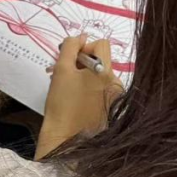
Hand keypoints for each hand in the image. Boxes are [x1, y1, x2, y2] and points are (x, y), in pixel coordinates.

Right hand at [36, 34, 123, 159]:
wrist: (64, 140)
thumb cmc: (61, 104)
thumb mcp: (61, 71)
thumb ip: (70, 48)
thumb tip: (81, 36)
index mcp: (105, 73)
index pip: (102, 44)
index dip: (84, 46)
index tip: (71, 59)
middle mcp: (116, 84)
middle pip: (101, 59)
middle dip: (82, 62)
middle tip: (65, 73)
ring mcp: (115, 98)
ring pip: (100, 75)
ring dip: (84, 75)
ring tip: (68, 88)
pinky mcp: (111, 109)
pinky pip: (102, 89)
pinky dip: (89, 89)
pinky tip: (76, 99)